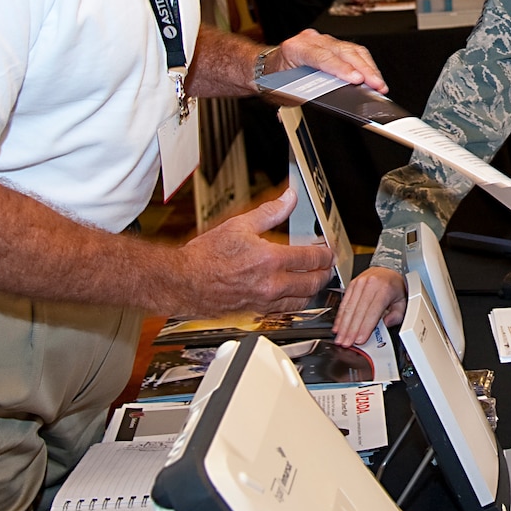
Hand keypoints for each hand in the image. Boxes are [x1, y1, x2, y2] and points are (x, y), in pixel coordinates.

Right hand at [173, 189, 334, 314]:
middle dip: (324, 273)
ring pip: (301, 300)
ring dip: (312, 290)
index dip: (325, 253)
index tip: (328, 250)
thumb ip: (270, 212)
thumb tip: (288, 198)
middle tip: (328, 266)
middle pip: (312, 282)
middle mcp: (270, 284)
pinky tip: (294, 295)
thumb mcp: (239, 225)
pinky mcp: (255, 313)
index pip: (311, 258)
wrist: (182, 282)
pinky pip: (284, 311)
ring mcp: (264, 302)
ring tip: (315, 280)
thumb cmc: (204, 256)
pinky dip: (294, 303)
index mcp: (269, 260)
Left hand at [274, 28, 386, 92]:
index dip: (341, 69)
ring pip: (351, 49)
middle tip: (375, 84)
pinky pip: (352, 50)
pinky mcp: (332, 43)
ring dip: (368, 67)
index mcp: (294, 48)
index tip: (356, 79)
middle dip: (362, 69)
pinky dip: (365, 63)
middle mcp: (309, 40)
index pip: (323, 57)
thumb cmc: (275, 80)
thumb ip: (304, 96)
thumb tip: (326, 103)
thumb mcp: (285, 92)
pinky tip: (373, 74)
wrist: (267, 68)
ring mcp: (322, 39)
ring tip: (378, 83)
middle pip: (342, 51)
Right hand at [333, 266, 406, 345]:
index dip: (364, 328)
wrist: (387, 269)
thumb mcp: (403, 301)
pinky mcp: (352, 285)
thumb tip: (387, 323)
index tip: (359, 339)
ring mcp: (360, 283)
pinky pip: (344, 302)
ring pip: (349, 308)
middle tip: (346, 343)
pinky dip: (340, 316)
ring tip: (340, 338)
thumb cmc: (394, 286)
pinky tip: (337, 326)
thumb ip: (397, 314)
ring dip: (343, 325)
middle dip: (351, 330)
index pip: (372, 312)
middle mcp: (371, 285)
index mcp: (384, 289)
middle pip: (358, 311)